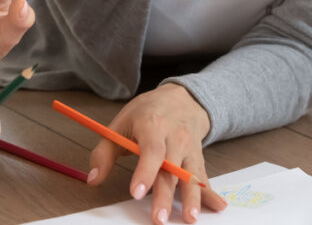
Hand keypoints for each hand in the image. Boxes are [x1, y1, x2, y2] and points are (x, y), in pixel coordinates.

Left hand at [88, 84, 227, 223]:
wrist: (180, 99)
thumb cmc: (147, 113)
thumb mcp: (120, 124)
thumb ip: (104, 153)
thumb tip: (92, 179)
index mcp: (153, 126)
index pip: (151, 150)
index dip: (144, 172)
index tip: (136, 192)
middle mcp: (175, 138)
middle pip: (171, 169)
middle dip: (165, 195)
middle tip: (158, 219)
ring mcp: (190, 149)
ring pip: (191, 175)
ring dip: (191, 198)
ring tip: (189, 218)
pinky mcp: (198, 158)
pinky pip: (204, 177)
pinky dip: (211, 194)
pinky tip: (219, 207)